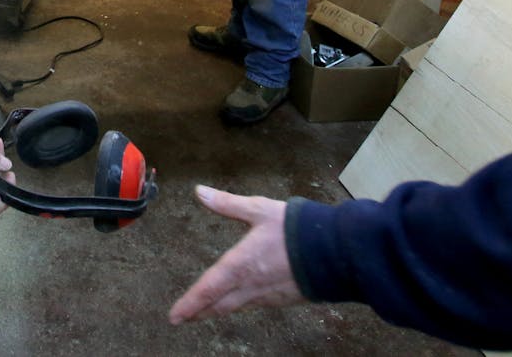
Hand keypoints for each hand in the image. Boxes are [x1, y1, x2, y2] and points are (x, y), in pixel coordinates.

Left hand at [168, 186, 303, 324]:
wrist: (336, 252)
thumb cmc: (296, 228)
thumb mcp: (258, 209)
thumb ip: (227, 204)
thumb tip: (200, 192)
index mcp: (240, 265)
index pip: (208, 289)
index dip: (190, 304)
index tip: (174, 316)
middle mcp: (252, 285)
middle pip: (219, 304)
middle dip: (199, 312)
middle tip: (182, 318)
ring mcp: (269, 295)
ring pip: (237, 306)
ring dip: (218, 309)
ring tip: (206, 311)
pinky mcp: (285, 298)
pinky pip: (256, 304)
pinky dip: (241, 304)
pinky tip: (240, 301)